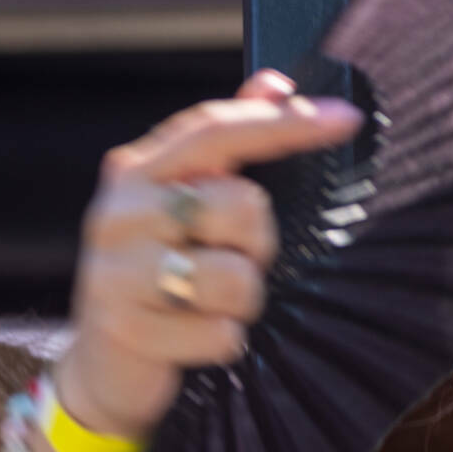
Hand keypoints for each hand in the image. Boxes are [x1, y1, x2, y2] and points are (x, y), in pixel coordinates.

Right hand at [55, 70, 360, 438]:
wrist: (106, 368)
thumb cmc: (163, 280)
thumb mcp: (190, 210)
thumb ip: (231, 147)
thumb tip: (276, 82)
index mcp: (138, 171)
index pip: (217, 129)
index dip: (284, 123)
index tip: (346, 117)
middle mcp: (120, 212)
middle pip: (240, 204)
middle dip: (258, 243)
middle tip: (231, 262)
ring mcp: (115, 271)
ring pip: (234, 276)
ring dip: (243, 300)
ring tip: (209, 305)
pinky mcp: (125, 329)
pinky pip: (222, 333)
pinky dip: (225, 343)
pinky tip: (193, 341)